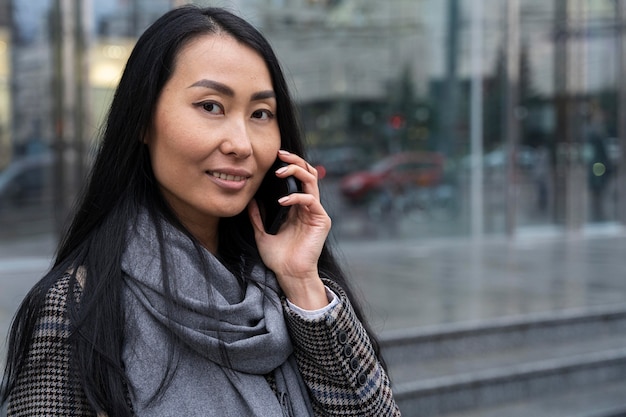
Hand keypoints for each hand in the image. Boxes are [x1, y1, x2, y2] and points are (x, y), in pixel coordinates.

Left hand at [248, 150, 330, 309]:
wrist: (290, 275)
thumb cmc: (279, 258)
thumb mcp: (261, 233)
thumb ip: (257, 216)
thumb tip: (249, 200)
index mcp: (297, 207)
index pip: (297, 178)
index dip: (288, 165)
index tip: (274, 157)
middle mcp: (308, 206)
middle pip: (307, 173)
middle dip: (294, 161)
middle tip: (279, 155)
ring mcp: (316, 212)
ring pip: (312, 180)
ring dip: (296, 171)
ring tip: (280, 172)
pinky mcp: (321, 220)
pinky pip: (310, 200)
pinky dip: (296, 197)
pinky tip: (282, 202)